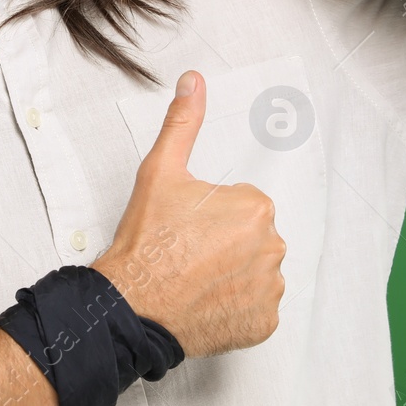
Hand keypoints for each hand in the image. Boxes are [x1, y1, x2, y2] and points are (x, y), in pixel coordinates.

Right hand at [91, 70, 285, 358]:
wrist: (132, 304)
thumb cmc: (146, 242)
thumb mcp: (160, 172)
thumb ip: (183, 123)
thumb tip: (194, 81)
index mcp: (255, 208)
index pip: (243, 205)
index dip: (212, 214)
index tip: (188, 227)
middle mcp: (272, 248)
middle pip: (253, 237)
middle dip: (227, 243)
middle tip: (188, 252)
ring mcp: (269, 289)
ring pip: (257, 271)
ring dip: (234, 274)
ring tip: (195, 277)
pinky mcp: (263, 323)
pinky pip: (257, 307)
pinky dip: (236, 305)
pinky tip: (207, 300)